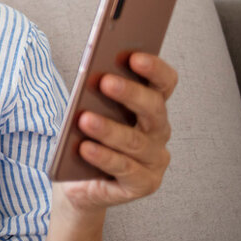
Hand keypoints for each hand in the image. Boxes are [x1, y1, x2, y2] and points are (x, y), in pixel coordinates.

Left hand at [60, 52, 177, 212]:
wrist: (77, 183)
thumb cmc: (84, 139)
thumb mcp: (88, 111)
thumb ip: (95, 95)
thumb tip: (92, 75)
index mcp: (150, 108)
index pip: (164, 83)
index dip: (154, 69)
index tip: (134, 56)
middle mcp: (158, 132)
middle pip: (153, 109)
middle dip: (130, 94)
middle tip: (104, 82)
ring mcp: (154, 160)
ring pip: (134, 141)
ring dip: (108, 129)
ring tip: (84, 119)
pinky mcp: (143, 184)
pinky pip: (124, 168)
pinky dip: (103, 157)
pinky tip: (84, 148)